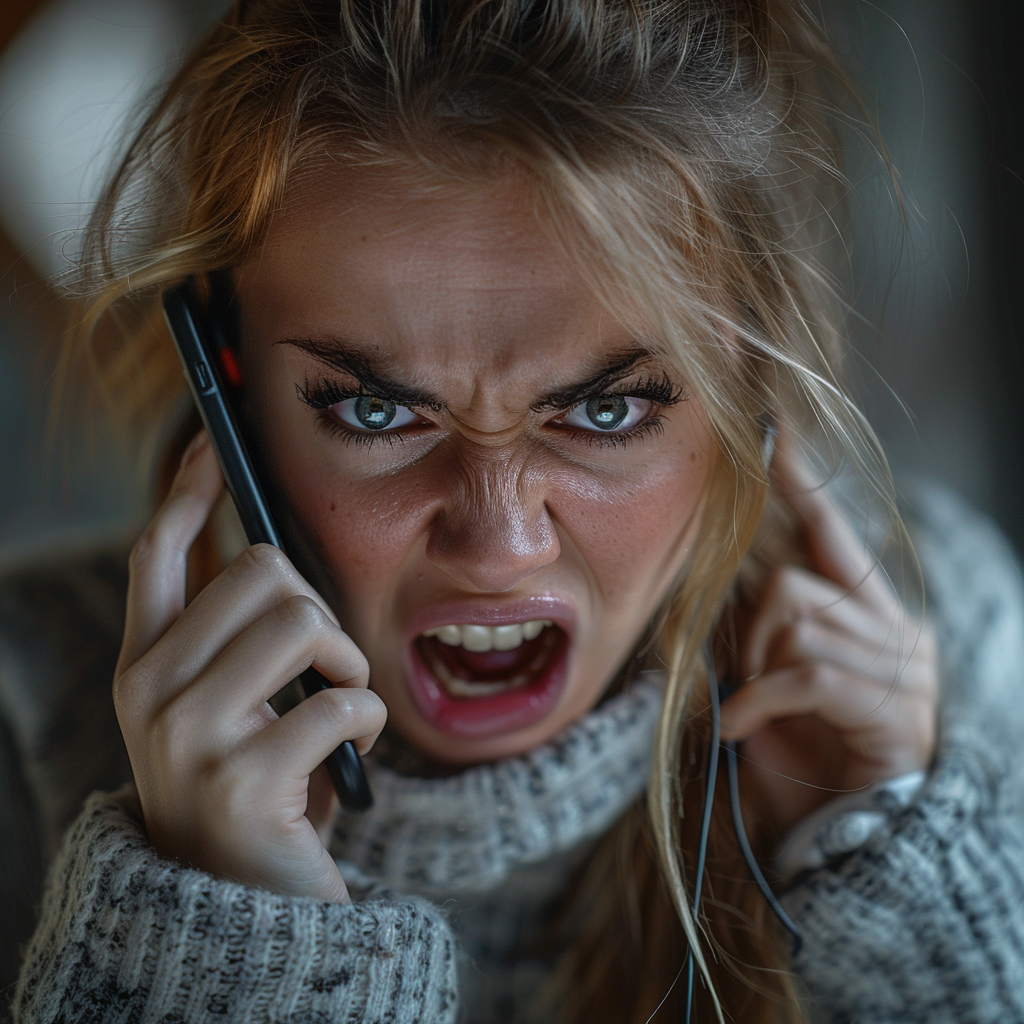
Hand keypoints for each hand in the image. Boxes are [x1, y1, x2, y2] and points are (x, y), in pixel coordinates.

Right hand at [113, 431, 385, 902]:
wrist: (244, 911)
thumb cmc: (256, 790)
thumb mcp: (229, 708)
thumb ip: (238, 640)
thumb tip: (276, 554)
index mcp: (142, 667)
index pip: (158, 551)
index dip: (191, 488)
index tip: (217, 442)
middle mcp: (148, 693)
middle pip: (260, 569)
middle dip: (316, 606)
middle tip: (323, 663)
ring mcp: (188, 736)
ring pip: (300, 618)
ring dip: (345, 659)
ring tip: (336, 704)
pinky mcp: (242, 780)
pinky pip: (343, 700)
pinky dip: (367, 718)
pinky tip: (350, 752)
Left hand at [719, 438, 938, 834]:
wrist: (838, 839)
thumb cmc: (800, 756)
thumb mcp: (767, 679)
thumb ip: (755, 628)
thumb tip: (716, 584)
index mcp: (866, 614)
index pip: (833, 534)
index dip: (802, 486)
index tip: (775, 437)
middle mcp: (893, 629)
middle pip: (793, 582)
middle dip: (747, 628)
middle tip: (740, 677)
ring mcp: (900, 668)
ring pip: (796, 621)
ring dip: (753, 667)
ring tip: (749, 708)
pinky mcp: (892, 707)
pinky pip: (804, 673)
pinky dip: (758, 699)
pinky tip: (741, 728)